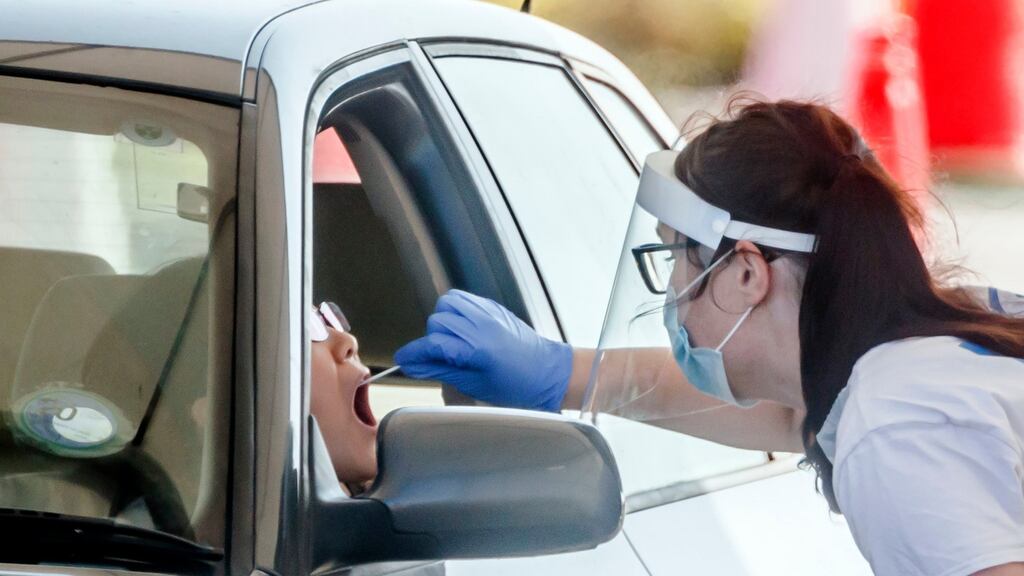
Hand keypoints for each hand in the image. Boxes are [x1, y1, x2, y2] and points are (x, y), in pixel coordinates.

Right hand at [394, 289, 572, 411]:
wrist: (548, 372)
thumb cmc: (517, 385)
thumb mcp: (474, 384)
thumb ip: (441, 370)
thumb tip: (413, 365)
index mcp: (476, 348)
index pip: (432, 344)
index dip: (413, 353)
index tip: (404, 360)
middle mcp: (481, 324)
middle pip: (436, 322)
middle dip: (433, 340)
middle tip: (441, 357)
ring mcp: (488, 312)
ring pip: (447, 304)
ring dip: (443, 321)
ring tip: (452, 340)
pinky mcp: (493, 307)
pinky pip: (463, 299)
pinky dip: (456, 311)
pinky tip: (463, 329)